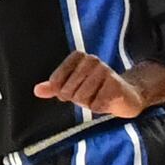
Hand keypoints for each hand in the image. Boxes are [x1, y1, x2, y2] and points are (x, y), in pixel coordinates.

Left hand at [37, 53, 164, 119]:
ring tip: (99, 96)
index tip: (75, 89)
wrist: (127, 96)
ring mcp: (105, 72)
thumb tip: (37, 90)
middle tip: (91, 94)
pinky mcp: (116, 86)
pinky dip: (99, 108)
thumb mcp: (72, 86)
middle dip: (77, 99)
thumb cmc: (96, 90)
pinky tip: (107, 101)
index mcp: (78, 56)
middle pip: (68, 91)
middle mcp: (92, 60)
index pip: (56, 82)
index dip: (63, 92)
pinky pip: (95, 106)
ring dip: (89, 103)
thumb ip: (54, 87)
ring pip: (82, 98)